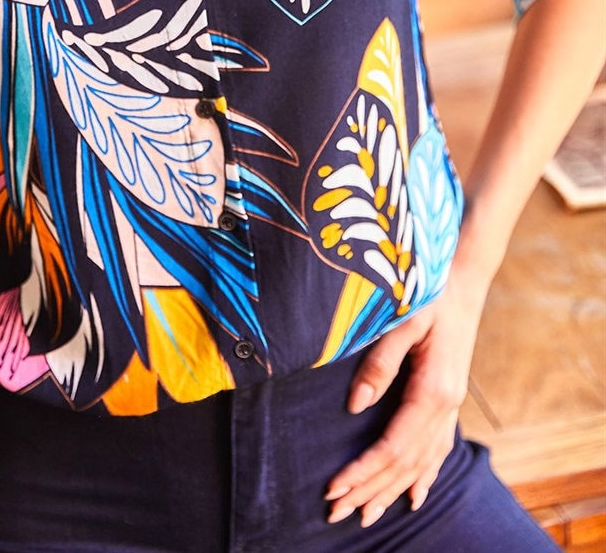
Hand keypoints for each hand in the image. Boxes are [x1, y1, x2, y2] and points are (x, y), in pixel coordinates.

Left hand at [324, 262, 488, 528]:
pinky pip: (438, 449)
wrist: (463, 279)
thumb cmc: (428, 292)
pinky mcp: (450, 399)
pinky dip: (424, 477)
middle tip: (336, 514)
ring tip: (366, 517)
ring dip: (393, 491)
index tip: (333, 488)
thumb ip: (379, 363)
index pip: (393, 447)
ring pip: (422, 462)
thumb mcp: (402, 320)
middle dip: (370, 490)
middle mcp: (446, 406)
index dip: (363, 471)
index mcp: (433, 391)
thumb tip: (354, 405)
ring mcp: (451, 406)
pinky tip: (415, 496)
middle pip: (405, 463)